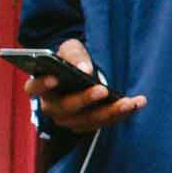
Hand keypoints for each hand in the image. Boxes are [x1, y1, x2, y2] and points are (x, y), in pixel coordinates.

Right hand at [25, 39, 144, 133]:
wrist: (83, 70)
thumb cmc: (72, 58)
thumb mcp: (72, 49)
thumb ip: (74, 55)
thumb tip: (84, 69)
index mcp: (41, 86)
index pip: (34, 88)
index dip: (42, 84)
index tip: (55, 78)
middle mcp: (52, 107)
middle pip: (65, 109)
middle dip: (84, 100)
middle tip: (102, 89)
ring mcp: (70, 119)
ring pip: (87, 121)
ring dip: (109, 112)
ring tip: (129, 102)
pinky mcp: (89, 124)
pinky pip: (105, 122)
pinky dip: (122, 114)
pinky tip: (138, 102)